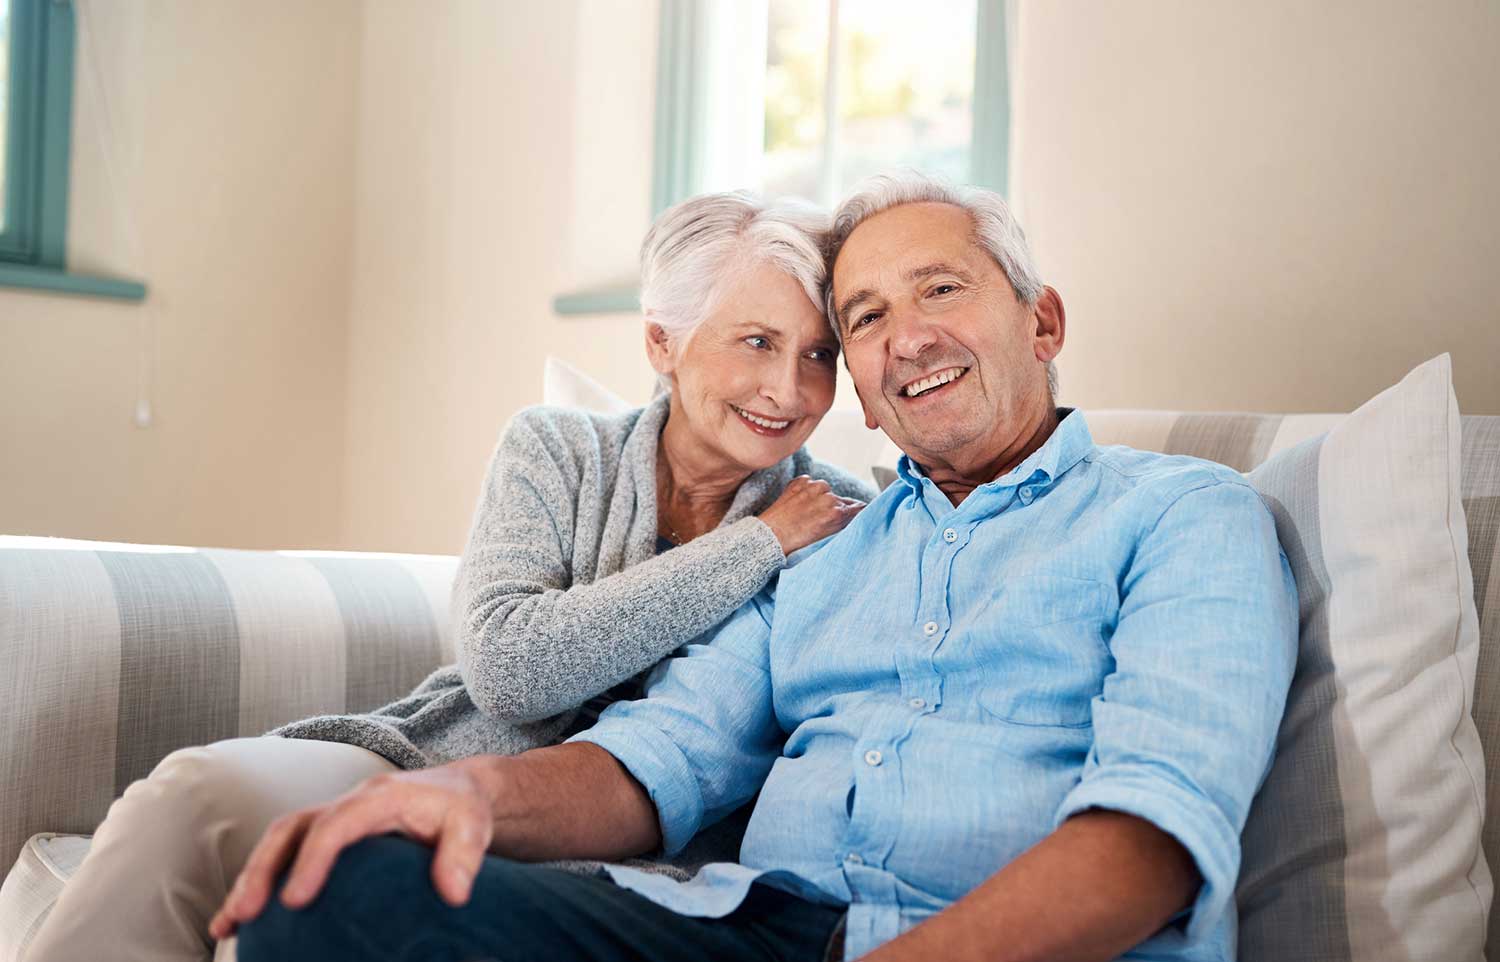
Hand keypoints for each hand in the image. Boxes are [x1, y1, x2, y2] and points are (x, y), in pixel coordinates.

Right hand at [208, 758, 498, 940]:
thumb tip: (453, 893)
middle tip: (242, 914)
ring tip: (226, 925)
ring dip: (250, 880)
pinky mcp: (328, 834)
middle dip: (262, 870)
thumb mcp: (474, 825)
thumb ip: (464, 855)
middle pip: (291, 828)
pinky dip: (261, 883)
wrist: (460, 789)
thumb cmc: (463, 808)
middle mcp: (347, 803)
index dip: (312, 859)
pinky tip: (243, 922)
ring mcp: (333, 816)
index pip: (336, 824)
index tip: (295, 900)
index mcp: (379, 797)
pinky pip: (286, 853)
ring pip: (279, 841)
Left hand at [758, 476, 864, 554]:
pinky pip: (811, 484)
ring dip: (822, 498)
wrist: (770, 536)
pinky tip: (799, 504)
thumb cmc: (797, 543)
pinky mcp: (801, 480)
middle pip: (842, 500)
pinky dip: (808, 491)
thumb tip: (857, 513)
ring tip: (807, 513)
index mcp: (837, 513)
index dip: (858, 512)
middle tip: (823, 520)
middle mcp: (828, 497)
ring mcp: (814, 486)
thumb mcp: (827, 537)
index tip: (856, 515)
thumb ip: (844, 524)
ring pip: (826, 491)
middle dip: (837, 508)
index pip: (859, 507)